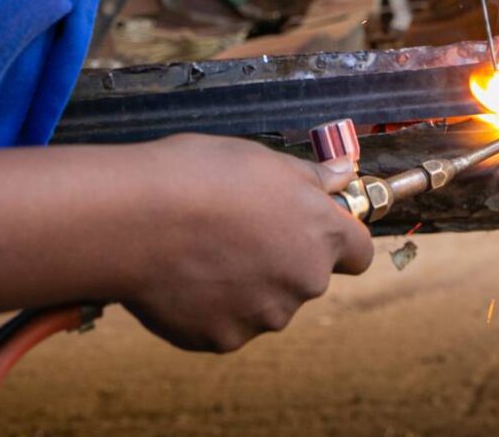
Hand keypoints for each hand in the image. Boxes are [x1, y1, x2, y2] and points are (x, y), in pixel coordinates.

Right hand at [119, 134, 371, 351]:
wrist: (139, 218)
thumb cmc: (201, 175)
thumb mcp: (262, 158)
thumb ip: (310, 177)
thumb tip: (342, 176)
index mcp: (320, 233)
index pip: (358, 252)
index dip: (339, 238)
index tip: (314, 225)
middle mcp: (303, 281)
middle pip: (307, 276)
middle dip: (282, 256)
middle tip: (239, 225)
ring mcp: (264, 316)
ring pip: (267, 301)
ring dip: (247, 281)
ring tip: (205, 246)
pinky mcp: (225, 339)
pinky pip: (228, 321)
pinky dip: (213, 303)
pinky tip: (186, 273)